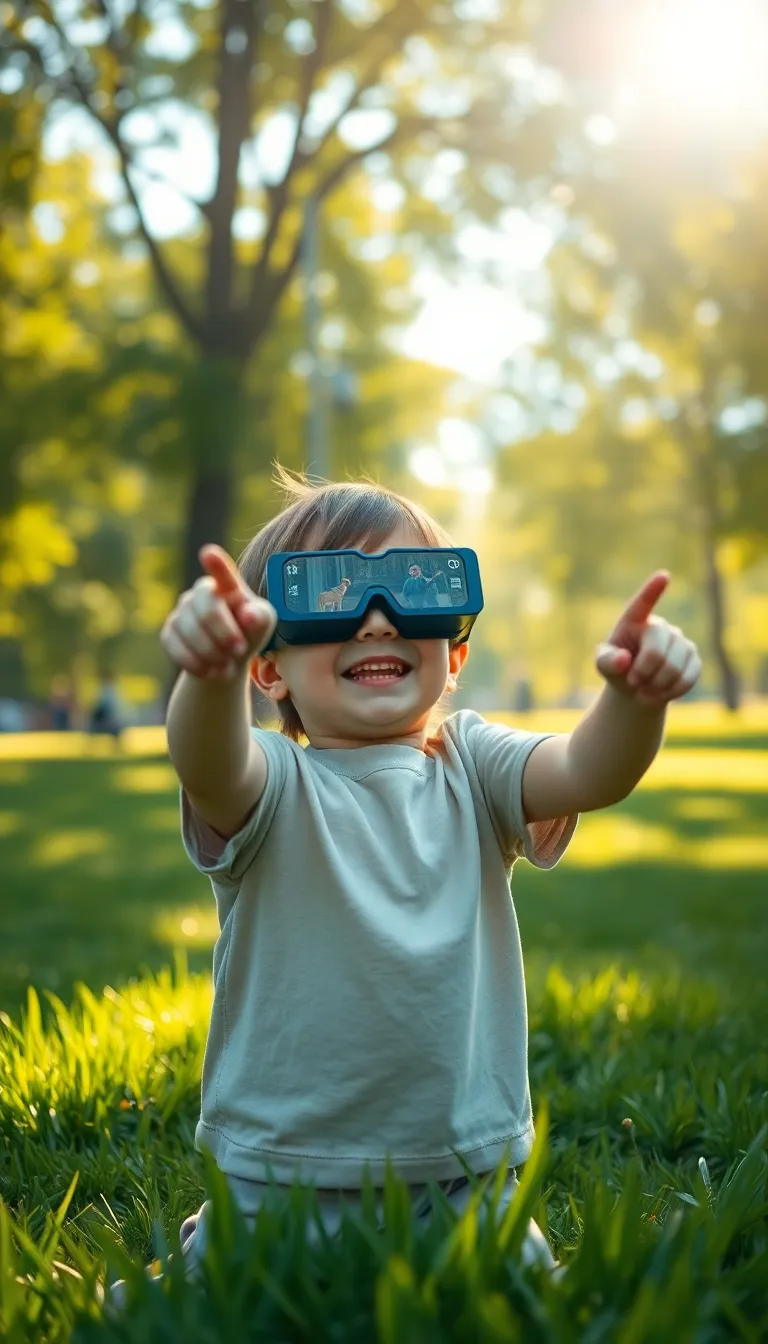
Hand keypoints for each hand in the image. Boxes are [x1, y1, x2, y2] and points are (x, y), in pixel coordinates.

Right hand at [160, 545, 276, 679]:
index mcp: (227, 586)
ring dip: (211, 652)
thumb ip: (260, 616)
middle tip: (239, 650)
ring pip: (189, 630)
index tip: (209, 554)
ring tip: (226, 664)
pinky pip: (175, 647)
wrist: (226, 659)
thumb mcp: (262, 623)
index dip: (216, 564)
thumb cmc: (247, 631)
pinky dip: (196, 664)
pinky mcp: (169, 632)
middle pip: (206, 607)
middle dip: (223, 632)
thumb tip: (248, 616)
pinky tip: (210, 670)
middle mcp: (201, 593)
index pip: (222, 573)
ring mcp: (182, 611)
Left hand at [595, 572, 701, 706]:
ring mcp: (680, 640)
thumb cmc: (618, 669)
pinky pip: (688, 677)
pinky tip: (661, 693)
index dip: (653, 590)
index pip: (643, 603)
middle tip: (633, 682)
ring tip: (644, 690)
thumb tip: (624, 659)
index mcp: (634, 621)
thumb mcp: (604, 666)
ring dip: (656, 685)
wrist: (638, 687)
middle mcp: (660, 626)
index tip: (663, 576)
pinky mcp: (694, 658)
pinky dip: (672, 691)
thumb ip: (607, 662)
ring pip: (675, 667)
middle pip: (657, 650)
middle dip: (643, 672)